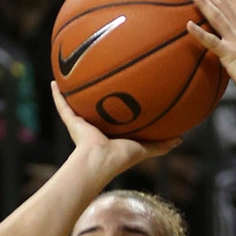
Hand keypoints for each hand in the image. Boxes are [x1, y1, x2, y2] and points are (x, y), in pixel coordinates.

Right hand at [51, 82, 179, 172]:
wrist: (100, 161)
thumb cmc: (121, 157)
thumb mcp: (145, 148)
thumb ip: (161, 145)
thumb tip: (181, 139)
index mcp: (109, 133)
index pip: (112, 117)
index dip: (115, 106)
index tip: (118, 93)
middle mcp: (94, 127)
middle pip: (93, 108)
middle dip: (94, 96)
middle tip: (97, 79)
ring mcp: (81, 123)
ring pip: (75, 104)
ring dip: (73, 92)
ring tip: (71, 74)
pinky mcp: (71, 122)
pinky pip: (62, 105)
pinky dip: (57, 94)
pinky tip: (54, 80)